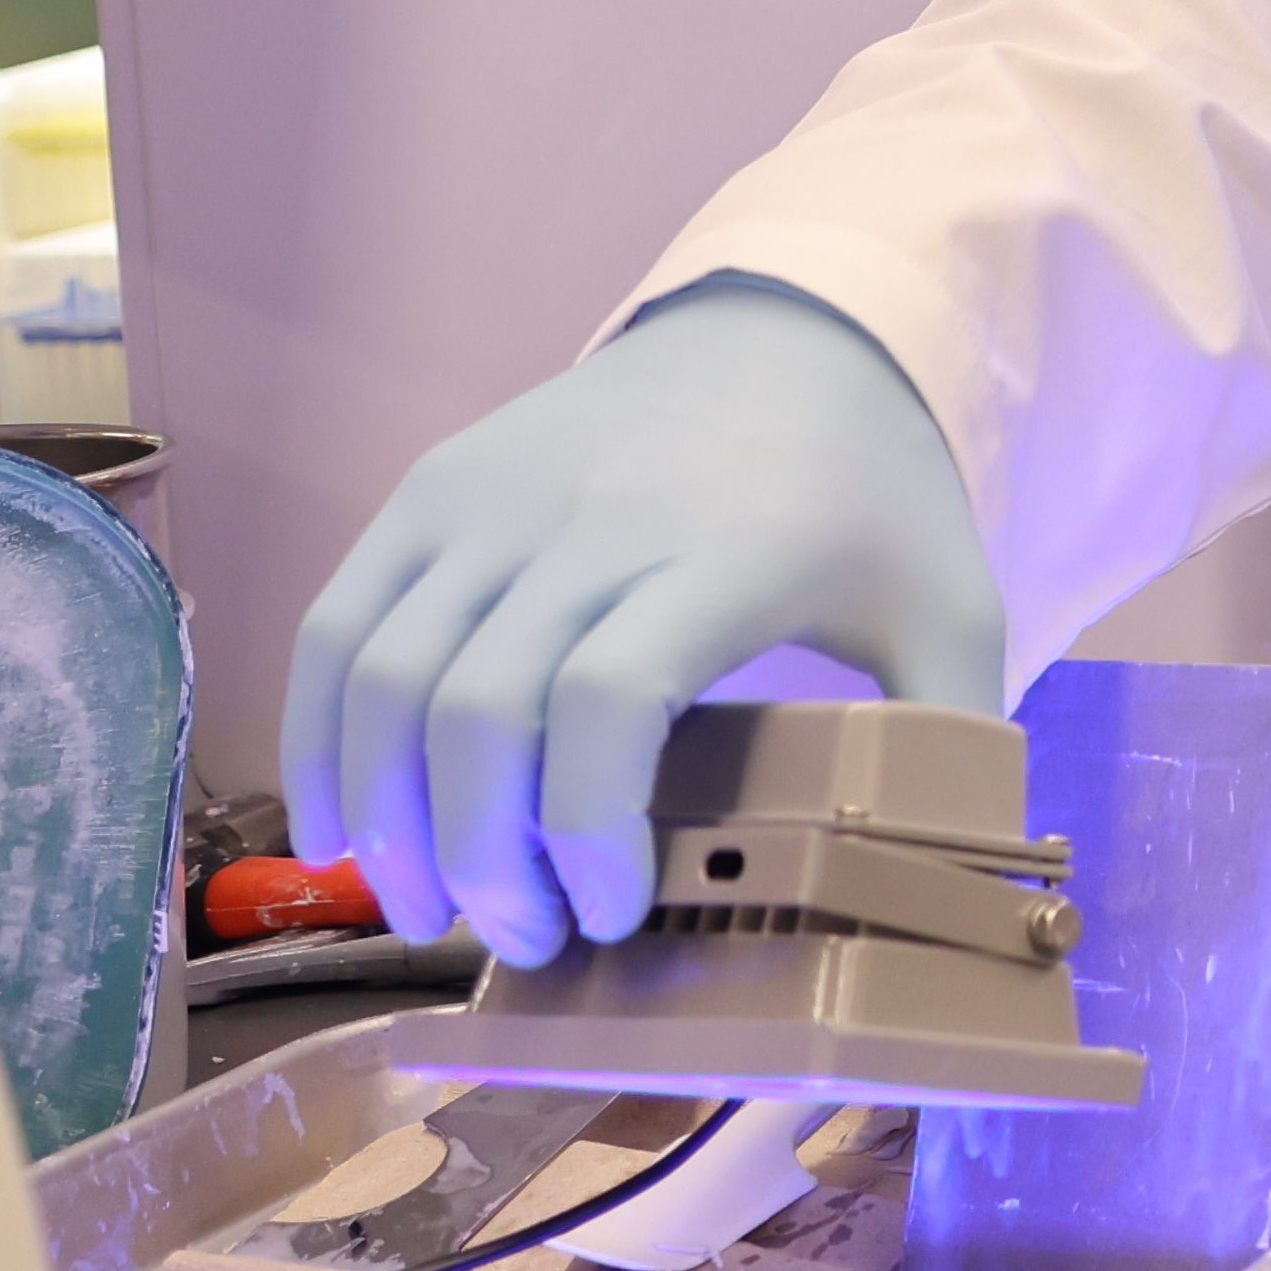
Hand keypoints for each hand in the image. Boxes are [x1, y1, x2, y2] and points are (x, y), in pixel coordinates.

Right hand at [285, 276, 1002, 968]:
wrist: (784, 331)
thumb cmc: (868, 497)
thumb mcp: (952, 605)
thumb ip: (952, 739)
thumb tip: (927, 887)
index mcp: (727, 553)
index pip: (610, 699)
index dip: (588, 829)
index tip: (611, 914)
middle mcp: (590, 520)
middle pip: (480, 711)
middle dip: (482, 860)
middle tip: (524, 939)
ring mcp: (491, 501)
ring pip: (385, 680)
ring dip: (389, 823)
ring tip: (431, 913)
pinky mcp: (426, 490)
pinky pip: (333, 629)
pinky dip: (319, 744)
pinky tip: (344, 835)